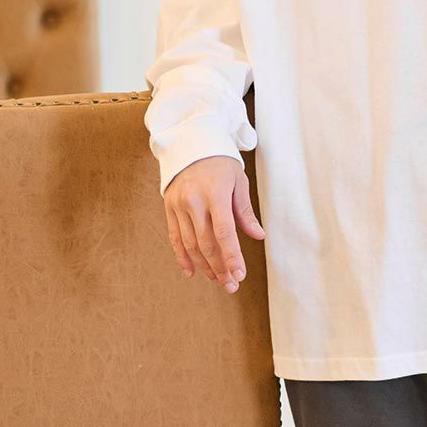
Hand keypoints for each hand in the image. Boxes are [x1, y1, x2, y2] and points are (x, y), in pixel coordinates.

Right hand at [163, 155, 264, 292]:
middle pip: (206, 243)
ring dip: (204, 266)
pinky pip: (174, 237)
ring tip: (218, 280)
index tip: (240, 274)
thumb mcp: (238, 181)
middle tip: (232, 284)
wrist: (190, 142)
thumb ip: (245, 211)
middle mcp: (194, 201)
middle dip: (220, 267)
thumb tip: (258, 236)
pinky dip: (182, 257)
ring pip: (190, 244)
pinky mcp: (169, 208)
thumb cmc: (220, 162)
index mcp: (215, 193)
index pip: (224, 232)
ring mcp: (178, 205)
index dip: (232, 256)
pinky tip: (192, 272)